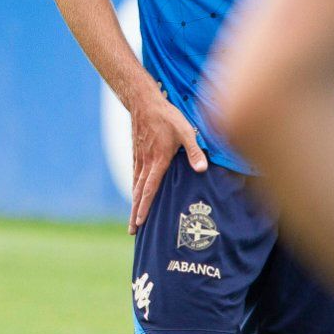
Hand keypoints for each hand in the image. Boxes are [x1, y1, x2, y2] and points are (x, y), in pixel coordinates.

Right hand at [129, 91, 206, 233]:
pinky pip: (134, 176)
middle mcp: (145, 163)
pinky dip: (134, 189)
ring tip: (133, 220)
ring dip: (134, 204)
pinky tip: (135, 195)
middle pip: (139, 193)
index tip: (140, 222)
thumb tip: (202, 169)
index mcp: (157, 161)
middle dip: (135, 213)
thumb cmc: (167, 116)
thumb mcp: (186, 131)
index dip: (145, 207)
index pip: (149, 189)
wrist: (144, 102)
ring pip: (135, 186)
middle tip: (132, 231)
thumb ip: (195, 151)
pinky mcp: (136, 153)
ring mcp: (139, 158)